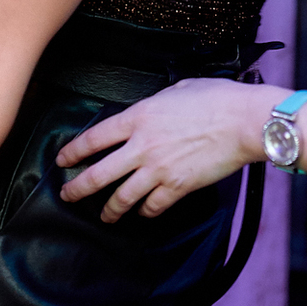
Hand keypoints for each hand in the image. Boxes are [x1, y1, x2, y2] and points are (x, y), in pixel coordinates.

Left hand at [56, 78, 273, 222]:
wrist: (243, 121)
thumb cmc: (215, 99)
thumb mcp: (176, 90)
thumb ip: (155, 104)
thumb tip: (149, 113)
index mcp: (138, 117)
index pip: (94, 138)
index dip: (74, 151)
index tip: (64, 160)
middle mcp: (142, 146)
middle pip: (99, 174)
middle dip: (78, 188)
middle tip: (68, 195)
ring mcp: (158, 169)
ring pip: (122, 196)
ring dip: (109, 209)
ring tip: (103, 215)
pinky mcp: (178, 186)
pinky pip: (153, 206)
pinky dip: (145, 212)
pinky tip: (142, 213)